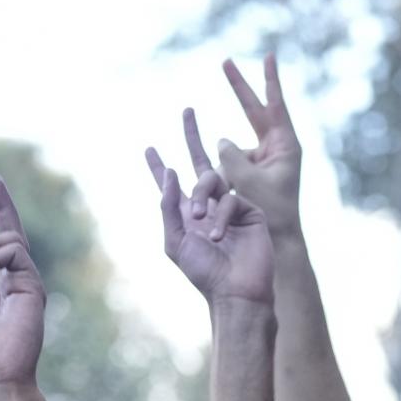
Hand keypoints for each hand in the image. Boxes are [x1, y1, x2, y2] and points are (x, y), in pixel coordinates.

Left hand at [146, 109, 272, 307]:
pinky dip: (221, 216)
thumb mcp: (175, 240)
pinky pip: (231, 198)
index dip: (159, 168)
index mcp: (188, 216)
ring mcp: (232, 206)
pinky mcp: (251, 210)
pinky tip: (218, 235)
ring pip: (212, 180)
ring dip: (201, 198)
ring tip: (199, 223)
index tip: (149, 149)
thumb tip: (172, 172)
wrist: (236, 290)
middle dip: (192, 136)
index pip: (171, 187)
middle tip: (187, 110)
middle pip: (200, 164)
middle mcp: (210, 206)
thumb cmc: (203, 272)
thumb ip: (169, 206)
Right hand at [216, 54, 302, 232]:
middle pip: (254, 111)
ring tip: (237, 186)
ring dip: (227, 170)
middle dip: (239, 88)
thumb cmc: (271, 212)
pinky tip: (227, 191)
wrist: (280, 239)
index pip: (275, 105)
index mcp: (285, 145)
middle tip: (225, 60)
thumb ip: (232, 157)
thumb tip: (222, 140)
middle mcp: (275, 148)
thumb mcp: (249, 182)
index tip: (268, 55)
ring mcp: (262, 159)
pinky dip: (223, 175)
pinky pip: (229, 165)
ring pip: (234, 148)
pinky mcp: (249, 172)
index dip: (269, 80)